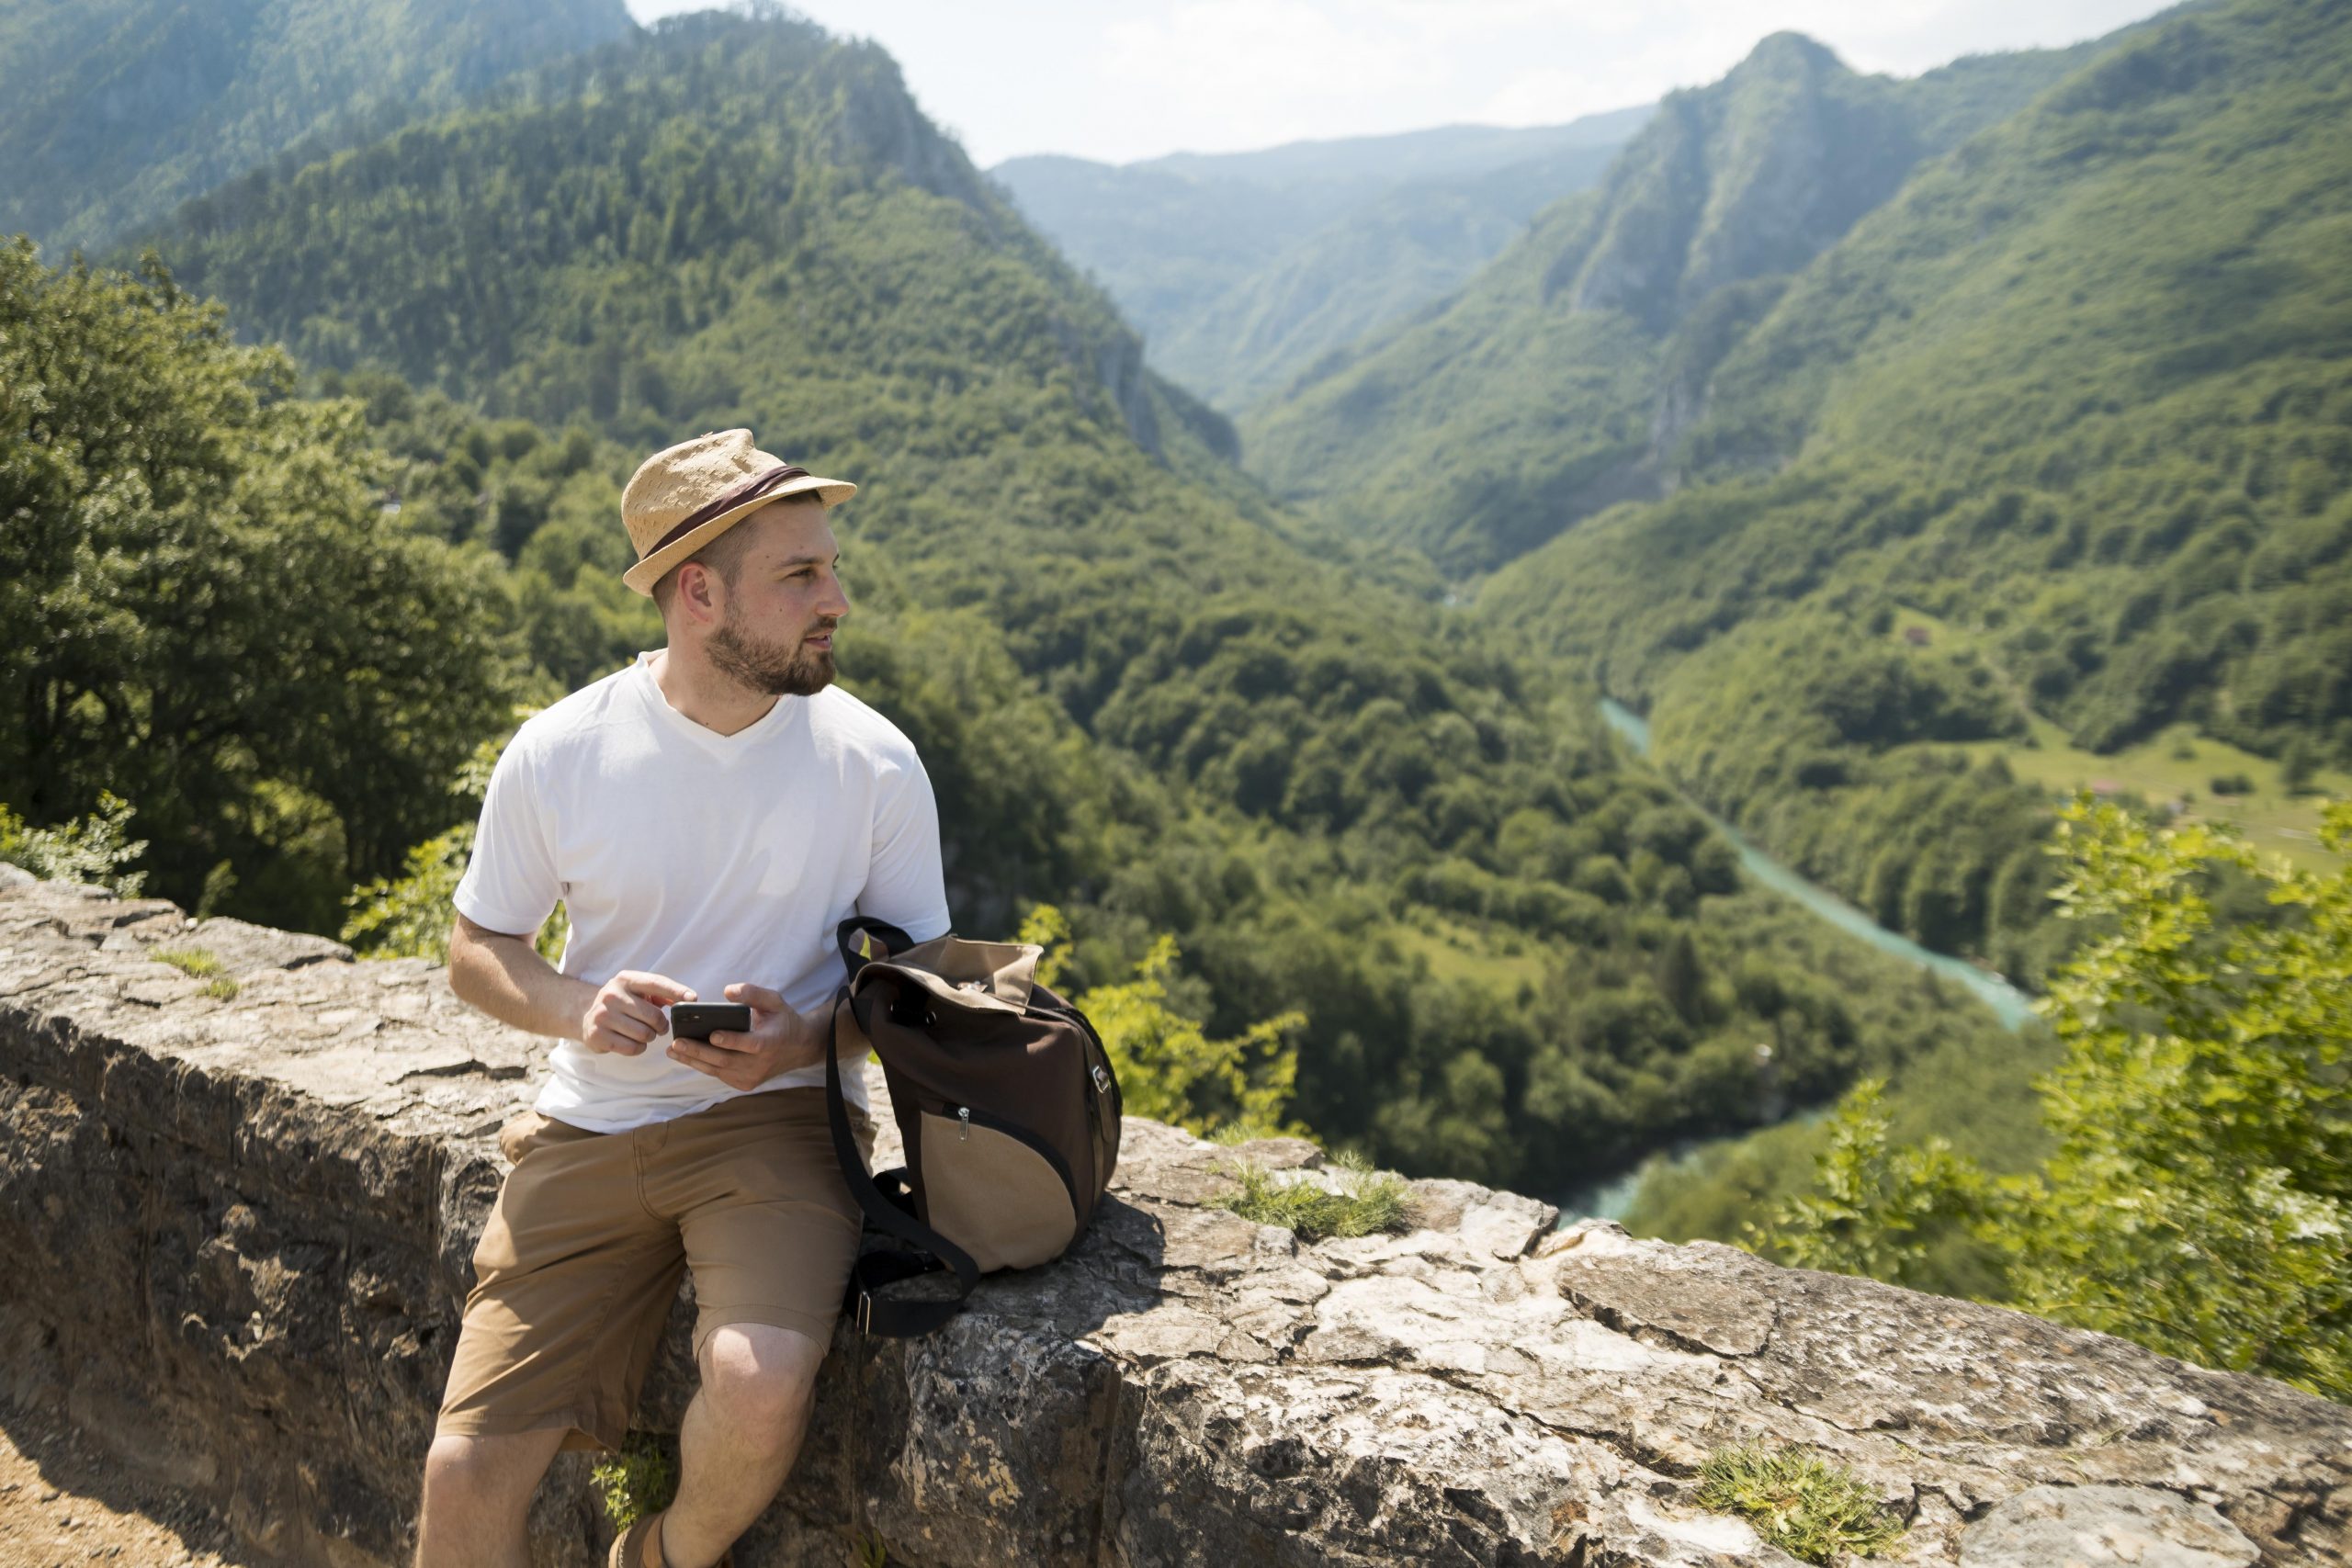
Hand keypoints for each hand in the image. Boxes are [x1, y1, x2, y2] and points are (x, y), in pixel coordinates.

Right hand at [581, 970, 694, 1055]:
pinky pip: (632, 1048)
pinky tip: (632, 1041)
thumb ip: (662, 992)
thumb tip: (688, 998)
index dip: (676, 991)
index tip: (693, 999)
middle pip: (654, 1016)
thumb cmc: (623, 1003)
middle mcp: (612, 994)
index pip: (655, 982)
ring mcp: (602, 1015)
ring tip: (643, 1033)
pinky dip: (638, 1048)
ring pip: (644, 1034)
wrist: (587, 1015)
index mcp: (625, 979)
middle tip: (659, 1027)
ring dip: (649, 1037)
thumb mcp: (637, 990)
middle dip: (662, 1025)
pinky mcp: (597, 1035)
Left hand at [666, 982, 825, 1091]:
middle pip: (726, 1060)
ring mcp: (752, 1077)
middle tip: (677, 1042)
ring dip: (694, 1060)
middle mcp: (761, 1064)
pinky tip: (686, 1055)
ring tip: (673, 1049)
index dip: (731, 1040)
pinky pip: (719, 1074)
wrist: (798, 1048)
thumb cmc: (783, 1021)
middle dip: (699, 1051)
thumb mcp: (775, 1001)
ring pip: (718, 1070)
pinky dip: (702, 1066)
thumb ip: (753, 993)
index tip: (712, 1034)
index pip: (750, 1044)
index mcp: (771, 1042)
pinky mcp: (745, 1084)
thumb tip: (728, 991)